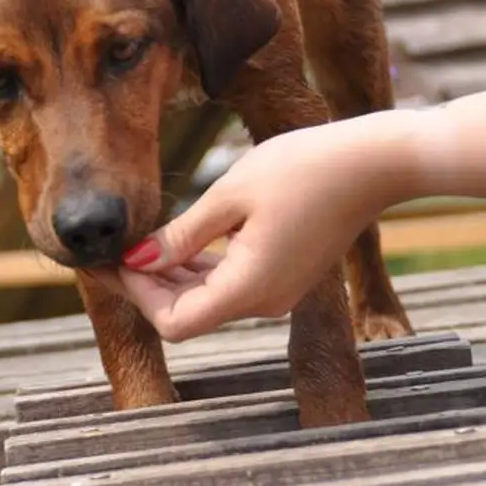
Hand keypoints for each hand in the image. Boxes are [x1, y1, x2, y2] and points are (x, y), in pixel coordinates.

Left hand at [105, 112, 418, 341]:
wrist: (375, 163)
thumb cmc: (305, 169)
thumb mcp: (230, 195)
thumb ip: (180, 236)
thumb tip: (137, 260)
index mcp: (249, 288)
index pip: (174, 322)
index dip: (138, 295)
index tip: (115, 259)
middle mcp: (264, 302)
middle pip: (188, 315)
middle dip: (146, 286)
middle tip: (110, 252)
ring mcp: (277, 292)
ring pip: (208, 300)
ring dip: (171, 278)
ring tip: (138, 244)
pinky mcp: (285, 275)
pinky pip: (231, 284)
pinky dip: (200, 270)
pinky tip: (179, 243)